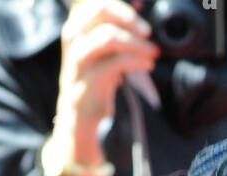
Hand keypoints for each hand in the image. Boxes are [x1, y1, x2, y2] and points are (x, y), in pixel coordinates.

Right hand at [48, 0, 160, 172]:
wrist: (78, 115)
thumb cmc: (95, 77)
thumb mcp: (102, 48)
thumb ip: (114, 28)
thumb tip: (139, 4)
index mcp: (76, 24)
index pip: (98, 1)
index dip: (122, 4)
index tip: (142, 7)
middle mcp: (73, 36)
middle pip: (99, 9)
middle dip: (128, 17)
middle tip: (148, 32)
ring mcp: (78, 58)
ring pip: (108, 36)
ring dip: (136, 43)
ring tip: (153, 53)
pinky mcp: (88, 79)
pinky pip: (115, 63)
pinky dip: (136, 60)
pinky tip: (147, 64)